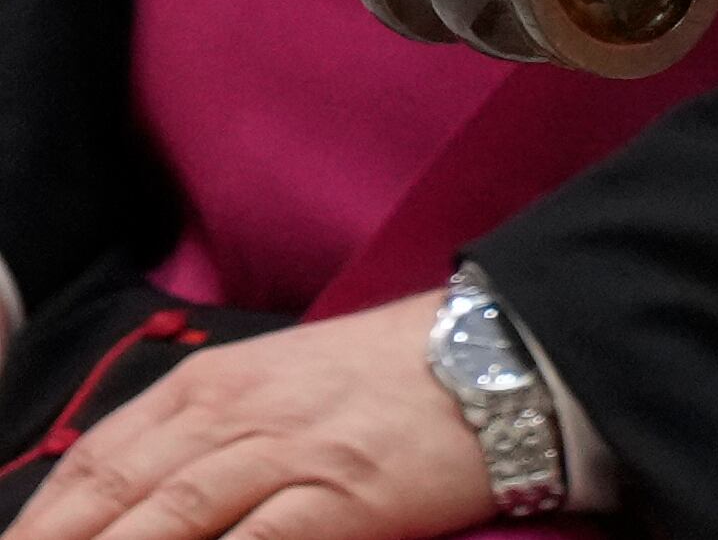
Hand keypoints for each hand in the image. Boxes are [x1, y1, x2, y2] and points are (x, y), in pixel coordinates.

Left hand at [1, 300, 488, 539]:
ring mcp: (288, 456)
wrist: (513, 352)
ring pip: (166, 523)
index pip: (94, 462)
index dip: (43, 521)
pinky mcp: (343, 497)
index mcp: (214, 382)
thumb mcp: (286, 379)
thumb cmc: (400, 373)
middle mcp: (235, 415)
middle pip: (113, 499)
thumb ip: (209, 429)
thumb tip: (137, 497)